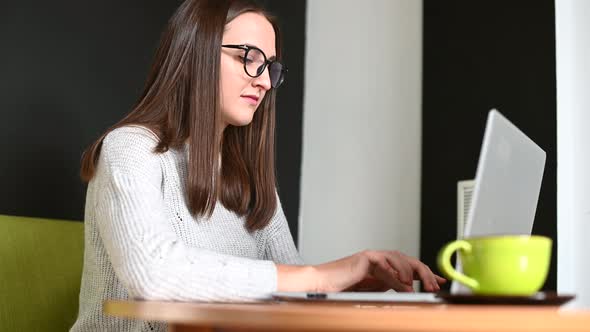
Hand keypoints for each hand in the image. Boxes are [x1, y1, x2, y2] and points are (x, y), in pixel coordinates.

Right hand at [313, 250, 445, 292]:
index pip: (409, 266)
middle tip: (434, 284)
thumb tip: (408, 290)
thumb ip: (390, 286)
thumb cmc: (342, 288)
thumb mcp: (372, 289)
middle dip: (424, 272)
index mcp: (383, 266)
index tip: (440, 280)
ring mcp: (372, 256)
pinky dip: (395, 276)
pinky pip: (384, 265)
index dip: (426, 273)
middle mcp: (379, 258)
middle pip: (408, 259)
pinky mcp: (364, 258)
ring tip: (416, 286)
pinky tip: (402, 285)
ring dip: (410, 273)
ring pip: (399, 258)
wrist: (321, 284)